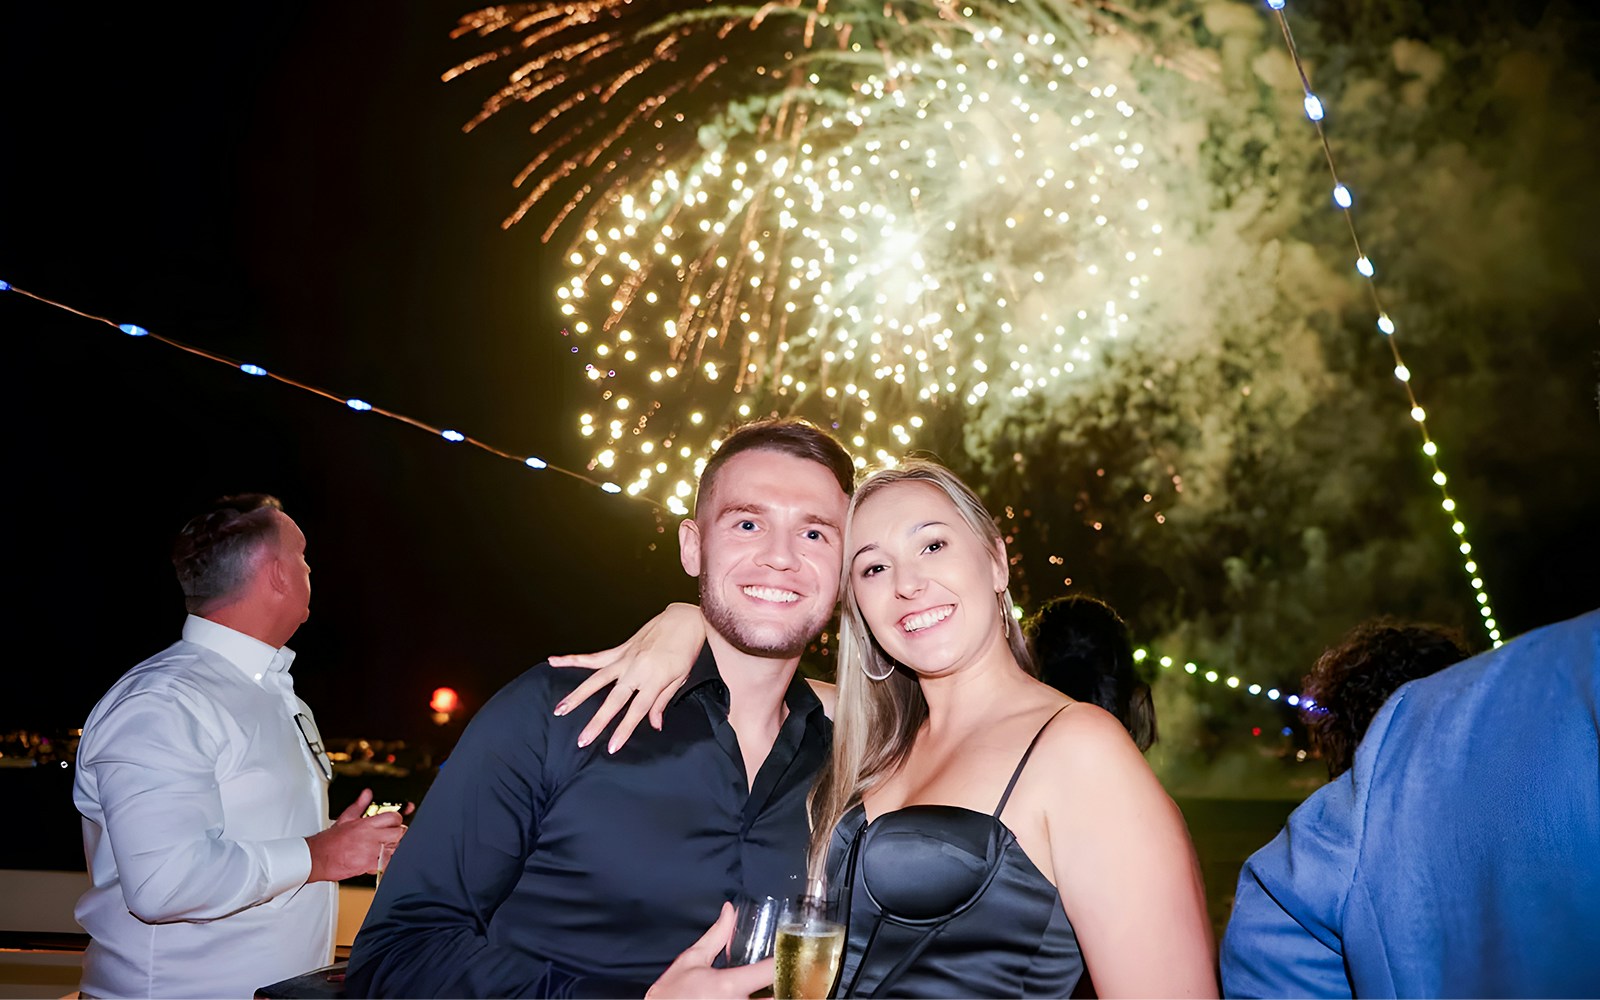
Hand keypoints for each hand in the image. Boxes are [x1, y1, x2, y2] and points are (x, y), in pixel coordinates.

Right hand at [306, 788, 409, 882]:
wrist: (317, 858)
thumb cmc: (330, 841)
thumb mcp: (345, 818)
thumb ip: (360, 805)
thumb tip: (367, 794)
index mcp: (366, 824)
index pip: (394, 817)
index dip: (397, 819)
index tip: (395, 822)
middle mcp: (370, 836)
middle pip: (399, 833)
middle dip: (397, 834)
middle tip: (390, 837)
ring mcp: (371, 851)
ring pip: (395, 848)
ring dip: (391, 849)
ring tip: (381, 849)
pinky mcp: (369, 865)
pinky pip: (386, 863)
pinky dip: (384, 863)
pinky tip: (376, 860)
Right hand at [549, 602, 706, 752]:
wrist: (684, 620)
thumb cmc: (686, 650)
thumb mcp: (680, 679)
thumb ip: (662, 701)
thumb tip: (654, 724)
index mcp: (654, 679)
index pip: (637, 711)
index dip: (623, 730)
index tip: (611, 747)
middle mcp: (636, 670)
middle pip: (613, 700)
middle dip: (597, 722)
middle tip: (582, 739)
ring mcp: (625, 658)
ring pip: (596, 679)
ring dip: (577, 695)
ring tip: (560, 709)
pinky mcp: (620, 649)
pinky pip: (594, 657)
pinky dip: (573, 659)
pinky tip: (554, 661)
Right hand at [646, 902, 775, 998]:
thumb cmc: (670, 995)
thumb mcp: (691, 961)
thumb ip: (715, 937)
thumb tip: (729, 912)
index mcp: (729, 985)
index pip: (770, 970)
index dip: (783, 959)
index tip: (789, 952)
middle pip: (779, 994)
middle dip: (782, 982)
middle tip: (783, 971)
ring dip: (771, 994)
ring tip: (768, 985)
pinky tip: (757, 995)